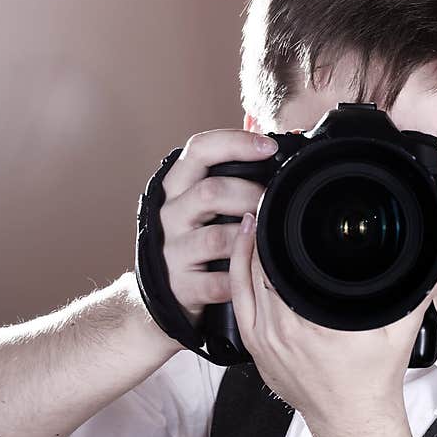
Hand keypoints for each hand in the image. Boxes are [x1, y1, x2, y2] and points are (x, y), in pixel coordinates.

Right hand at [158, 130, 278, 326]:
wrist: (162, 294)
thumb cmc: (194, 239)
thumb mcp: (201, 203)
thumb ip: (228, 178)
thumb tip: (274, 151)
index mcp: (177, 187)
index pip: (200, 149)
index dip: (235, 142)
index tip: (270, 147)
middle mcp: (170, 216)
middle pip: (210, 192)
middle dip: (250, 195)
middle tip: (273, 204)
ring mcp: (173, 252)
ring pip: (216, 237)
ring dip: (249, 237)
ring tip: (267, 238)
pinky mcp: (181, 287)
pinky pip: (218, 282)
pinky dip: (242, 277)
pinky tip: (255, 273)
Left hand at [229, 211, 434, 429]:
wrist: (352, 419)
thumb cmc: (372, 381)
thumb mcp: (400, 330)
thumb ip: (414, 290)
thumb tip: (427, 259)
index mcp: (312, 322)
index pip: (280, 261)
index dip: (276, 228)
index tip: (278, 207)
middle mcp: (280, 331)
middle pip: (257, 267)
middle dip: (260, 232)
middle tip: (264, 206)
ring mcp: (263, 342)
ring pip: (241, 284)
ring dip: (243, 252)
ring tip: (249, 223)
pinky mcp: (255, 350)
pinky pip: (237, 306)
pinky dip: (236, 280)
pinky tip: (241, 262)